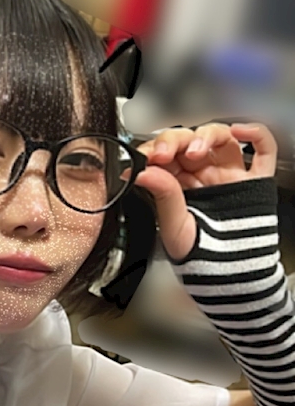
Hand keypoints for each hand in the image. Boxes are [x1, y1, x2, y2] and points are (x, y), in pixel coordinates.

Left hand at [135, 121, 277, 259]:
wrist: (226, 274)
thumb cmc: (199, 255)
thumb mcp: (174, 226)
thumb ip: (162, 196)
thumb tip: (141, 171)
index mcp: (180, 182)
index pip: (167, 153)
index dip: (155, 148)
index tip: (146, 156)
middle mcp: (203, 174)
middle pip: (190, 139)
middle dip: (174, 140)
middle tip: (164, 152)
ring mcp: (229, 174)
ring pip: (221, 137)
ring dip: (206, 135)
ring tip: (195, 150)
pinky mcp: (255, 179)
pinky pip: (263, 149)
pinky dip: (255, 133)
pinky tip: (239, 131)